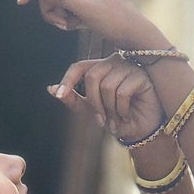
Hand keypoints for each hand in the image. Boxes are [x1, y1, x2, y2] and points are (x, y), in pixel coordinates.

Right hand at [17, 0, 162, 49]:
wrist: (132, 34)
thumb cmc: (114, 20)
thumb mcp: (85, 11)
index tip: (22, 2)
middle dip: (48, 7)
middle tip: (62, 22)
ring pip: (51, 0)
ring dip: (56, 15)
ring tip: (71, 25)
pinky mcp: (79, 1)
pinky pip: (60, 8)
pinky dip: (63, 19)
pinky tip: (76, 26)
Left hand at [49, 55, 163, 142]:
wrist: (141, 131)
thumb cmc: (118, 117)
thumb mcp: (91, 110)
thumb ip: (73, 99)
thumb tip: (51, 89)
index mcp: (101, 67)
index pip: (79, 67)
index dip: (68, 80)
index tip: (58, 94)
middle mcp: (115, 62)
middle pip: (92, 76)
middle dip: (94, 103)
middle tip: (101, 120)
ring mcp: (130, 67)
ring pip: (107, 85)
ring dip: (109, 109)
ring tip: (117, 118)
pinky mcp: (142, 76)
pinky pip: (122, 92)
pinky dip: (121, 109)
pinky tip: (128, 114)